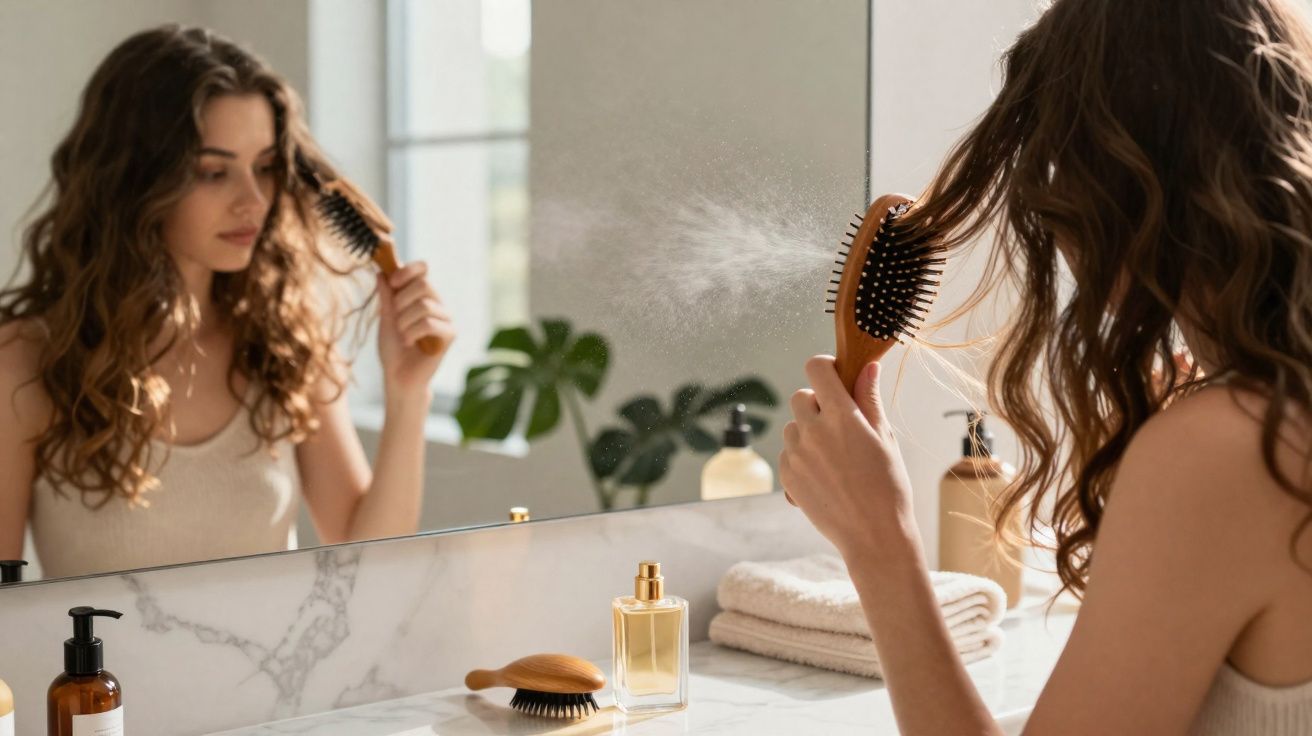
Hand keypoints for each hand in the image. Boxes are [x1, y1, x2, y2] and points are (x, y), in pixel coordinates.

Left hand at [377, 260, 455, 397]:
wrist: (399, 377)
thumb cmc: (393, 349)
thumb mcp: (386, 319)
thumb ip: (387, 297)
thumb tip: (382, 273)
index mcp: (422, 297)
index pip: (423, 269)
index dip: (408, 270)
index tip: (393, 281)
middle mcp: (437, 304)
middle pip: (424, 284)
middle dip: (402, 300)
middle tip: (395, 317)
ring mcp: (446, 319)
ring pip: (424, 305)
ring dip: (404, 321)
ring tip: (402, 334)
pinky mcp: (450, 335)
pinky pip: (430, 323)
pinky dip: (413, 332)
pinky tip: (409, 342)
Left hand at [779, 355, 919, 562]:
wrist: (873, 535)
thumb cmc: (888, 486)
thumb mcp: (885, 438)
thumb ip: (869, 399)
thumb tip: (867, 366)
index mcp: (841, 416)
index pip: (816, 368)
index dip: (825, 367)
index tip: (835, 377)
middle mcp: (812, 431)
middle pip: (800, 396)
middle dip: (817, 403)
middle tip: (839, 423)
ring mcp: (796, 454)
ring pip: (793, 426)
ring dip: (808, 431)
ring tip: (835, 456)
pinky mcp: (787, 476)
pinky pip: (787, 452)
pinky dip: (801, 457)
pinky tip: (826, 475)